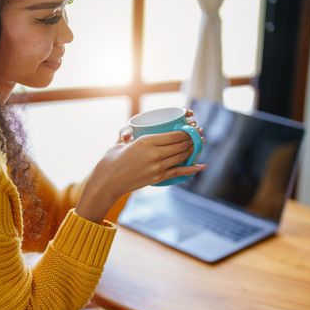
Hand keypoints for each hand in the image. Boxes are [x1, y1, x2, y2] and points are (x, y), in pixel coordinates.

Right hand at [77, 108, 206, 222]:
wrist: (107, 182)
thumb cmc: (110, 161)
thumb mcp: (119, 144)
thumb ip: (126, 136)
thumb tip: (127, 133)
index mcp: (146, 141)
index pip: (174, 135)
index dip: (186, 130)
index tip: (191, 127)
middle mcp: (155, 153)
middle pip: (181, 145)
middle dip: (193, 138)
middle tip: (199, 134)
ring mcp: (158, 167)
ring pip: (182, 156)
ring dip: (193, 150)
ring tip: (199, 144)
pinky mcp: (158, 178)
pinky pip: (179, 172)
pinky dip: (191, 169)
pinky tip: (201, 165)